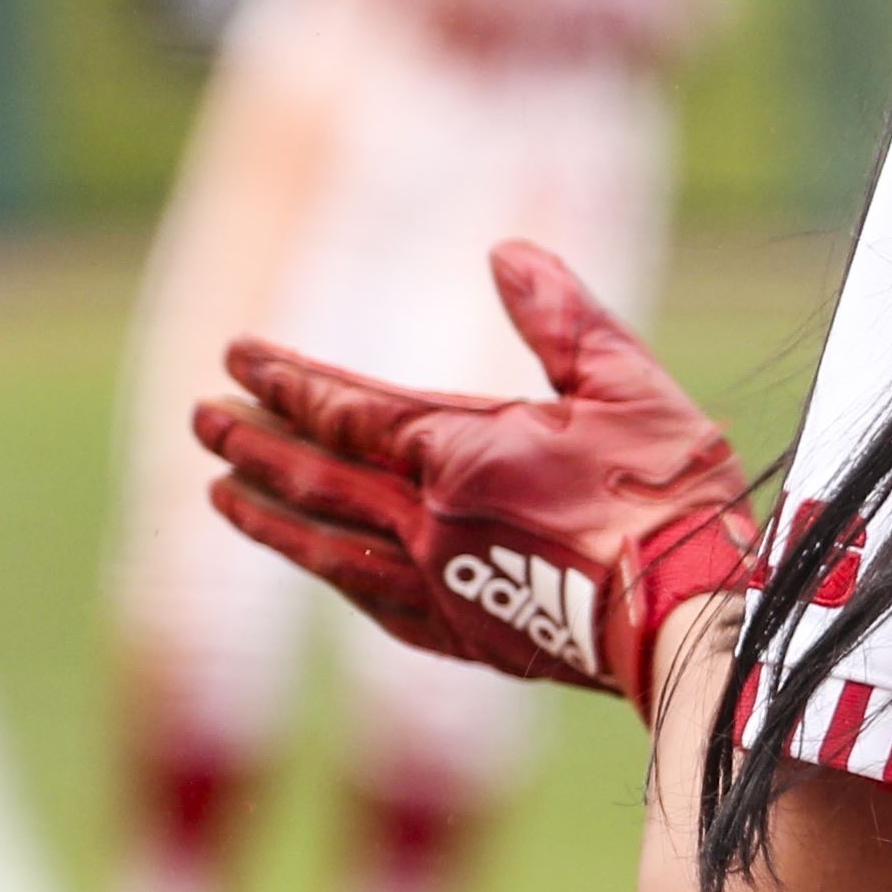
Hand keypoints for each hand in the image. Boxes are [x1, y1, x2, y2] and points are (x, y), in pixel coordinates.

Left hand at [196, 240, 755, 706]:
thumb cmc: (669, 499)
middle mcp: (430, 523)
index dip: (287, 382)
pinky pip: (372, 601)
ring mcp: (440, 587)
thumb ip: (560, 319)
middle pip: (318, 478)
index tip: (233, 358)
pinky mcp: (466, 637)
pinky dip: (331, 573)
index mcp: (460, 456)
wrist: (689, 623)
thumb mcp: (626, 386)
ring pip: (328, 547)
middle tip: (202, 421)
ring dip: (268, 516)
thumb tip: (504, 254)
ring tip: (220, 496)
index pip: (348, 412)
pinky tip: (318, 566)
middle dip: (252, 444)